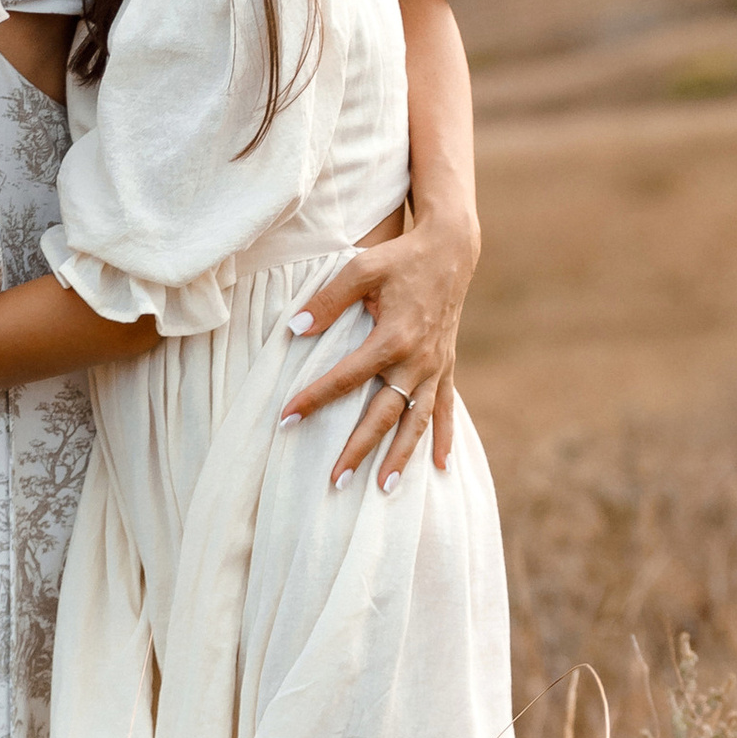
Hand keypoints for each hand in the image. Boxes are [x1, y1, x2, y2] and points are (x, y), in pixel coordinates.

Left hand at [275, 208, 478, 488]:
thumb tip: (295, 329)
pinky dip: (442, 437)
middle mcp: (418, 360)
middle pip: (384, 415)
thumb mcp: (361, 268)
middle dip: (359, 449)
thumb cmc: (400, 255)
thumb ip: (328, 300)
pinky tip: (440, 466)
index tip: (286, 419)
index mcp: (393, 337)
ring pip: (416, 422)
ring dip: (401, 457)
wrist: (450, 248)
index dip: (314, 399)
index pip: (345, 378)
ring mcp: (435, 366)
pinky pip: (444, 408)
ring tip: (384, 488)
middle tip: (335, 481)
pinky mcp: (447, 365)